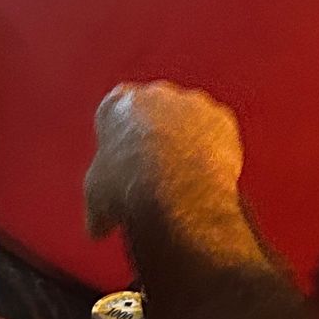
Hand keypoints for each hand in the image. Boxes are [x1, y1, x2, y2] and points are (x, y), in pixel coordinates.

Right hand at [86, 82, 245, 241]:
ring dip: (188, 142)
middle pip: (156, 112)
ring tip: (184, 180)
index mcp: (117, 105)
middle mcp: (156, 94)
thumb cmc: (132, 187)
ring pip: (190, 120)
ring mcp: (192, 103)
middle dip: (157, 136)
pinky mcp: (221, 117)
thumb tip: (99, 225)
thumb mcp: (97, 198)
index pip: (116, 113)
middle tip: (157, 172)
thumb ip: (99, 201)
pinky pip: (217, 132)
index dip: (122, 140)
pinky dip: (214, 150)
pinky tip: (207, 177)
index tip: (125, 162)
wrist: (176, 191)